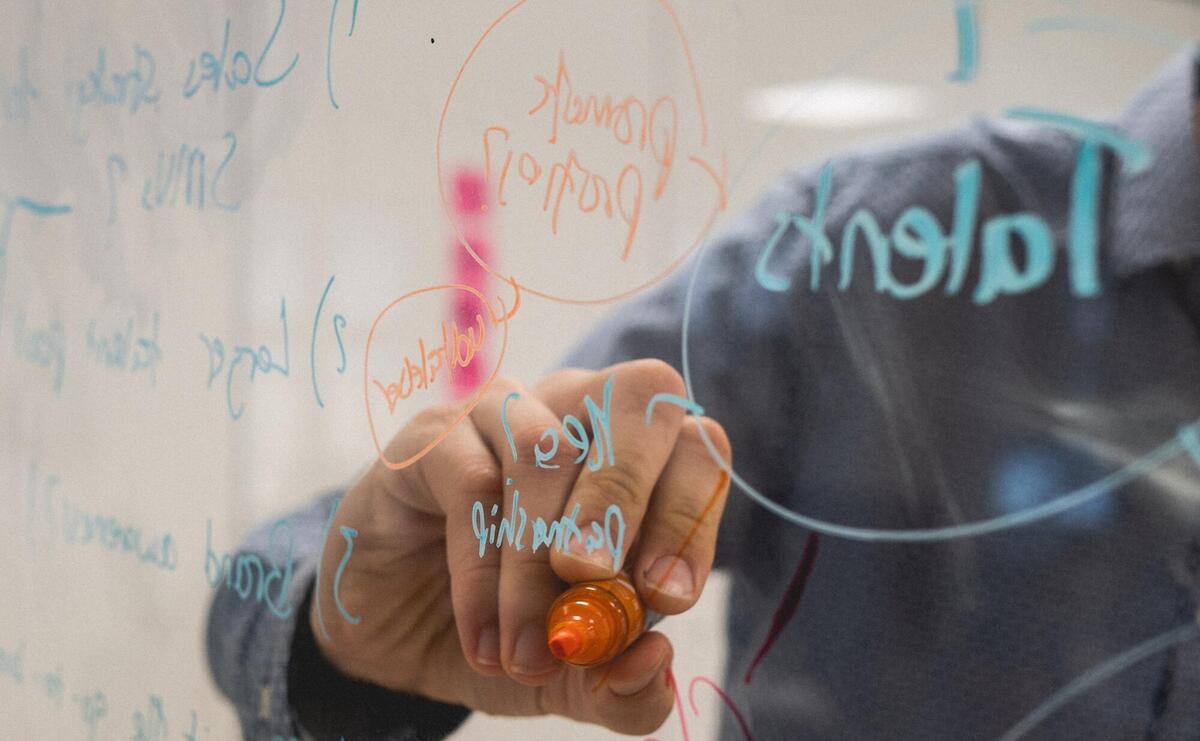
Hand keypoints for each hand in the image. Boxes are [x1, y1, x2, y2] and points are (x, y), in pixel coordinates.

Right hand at [310, 359, 731, 734]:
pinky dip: (483, 571)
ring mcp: (506, 412)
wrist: (397, 635)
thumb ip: (625, 684)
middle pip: (638, 397)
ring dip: (539, 564)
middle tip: (595, 585)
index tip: (665, 600)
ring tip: (528, 654)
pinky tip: (482, 638)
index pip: (697, 447)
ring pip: (547, 451)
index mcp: (640, 457)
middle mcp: (581, 413)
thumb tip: (655, 660)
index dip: (691, 515)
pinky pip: (472, 482)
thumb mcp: (576, 677)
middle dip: (625, 500)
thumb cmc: (509, 630)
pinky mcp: (434, 437)